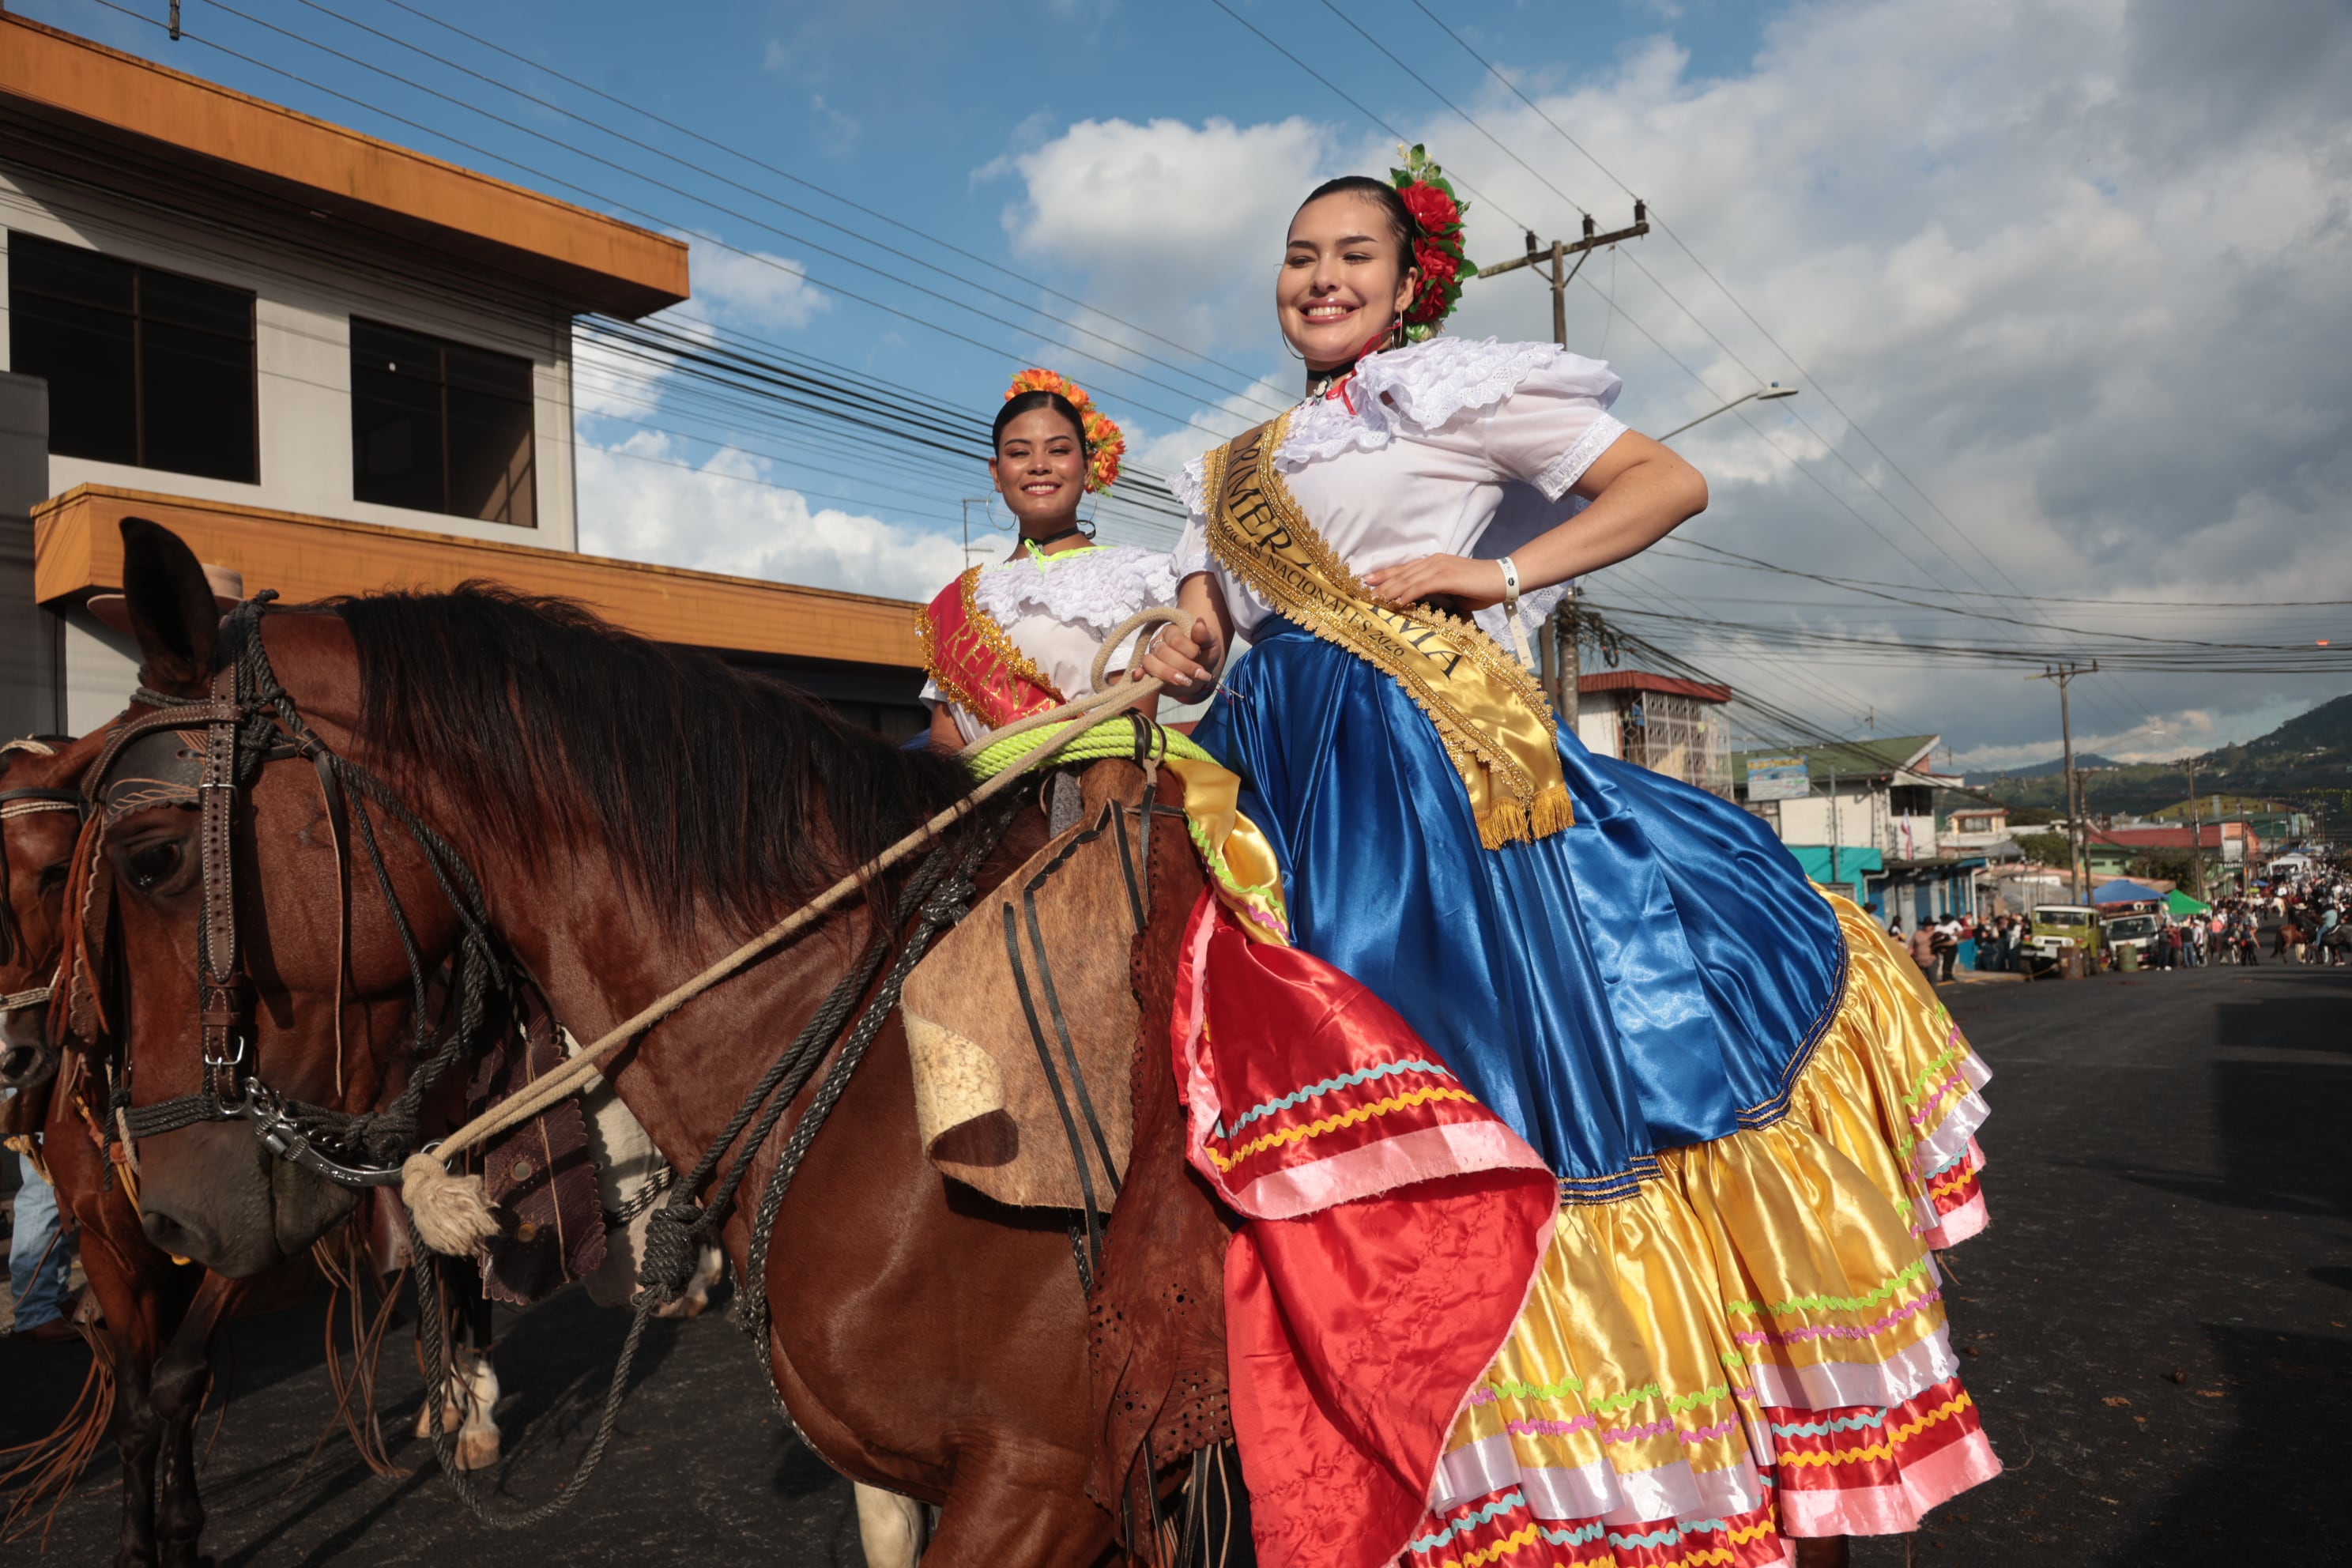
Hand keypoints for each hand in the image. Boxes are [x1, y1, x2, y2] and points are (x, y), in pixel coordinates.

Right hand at [1135, 616, 1220, 701]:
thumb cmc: (1205, 655)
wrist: (1201, 675)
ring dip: (1168, 674)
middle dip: (1184, 666)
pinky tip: (1139, 676)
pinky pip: (1140, 672)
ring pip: (1151, 662)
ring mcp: (1153, 657)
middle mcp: (1159, 642)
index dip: (1189, 650)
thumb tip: (1199, 622)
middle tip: (1199, 674)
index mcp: (1173, 630)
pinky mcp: (1149, 672)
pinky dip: (1138, 674)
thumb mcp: (1211, 643)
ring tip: (1185, 681)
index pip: (1175, 639)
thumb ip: (1205, 635)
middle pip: (1164, 652)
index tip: (1199, 655)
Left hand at [1360, 554, 1508, 611]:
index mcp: (1434, 563)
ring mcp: (1440, 568)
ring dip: (1390, 589)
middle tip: (1363, 588)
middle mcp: (1434, 562)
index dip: (1386, 575)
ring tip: (1375, 598)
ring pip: (1408, 578)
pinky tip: (1397, 601)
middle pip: (1402, 572)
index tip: (1369, 581)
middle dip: (1381, 581)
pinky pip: (1422, 586)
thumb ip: (1436, 594)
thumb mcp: (1453, 591)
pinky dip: (1408, 593)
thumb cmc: (1481, 588)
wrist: (1503, 579)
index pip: (1405, 569)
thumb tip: (1423, 605)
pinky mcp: (1447, 577)